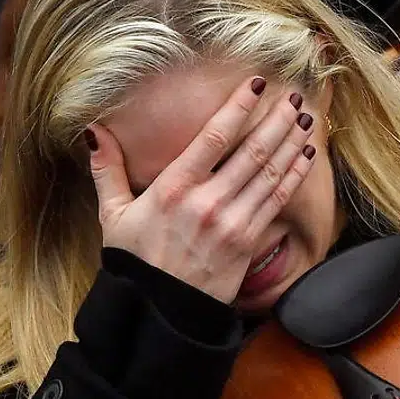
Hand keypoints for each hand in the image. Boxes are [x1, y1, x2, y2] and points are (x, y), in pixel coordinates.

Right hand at [88, 75, 316, 303]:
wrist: (159, 314)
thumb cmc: (135, 264)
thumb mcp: (113, 215)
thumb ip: (107, 170)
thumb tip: (93, 131)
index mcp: (174, 188)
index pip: (214, 137)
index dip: (239, 107)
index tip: (256, 84)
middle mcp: (207, 201)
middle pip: (251, 150)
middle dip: (276, 120)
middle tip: (293, 97)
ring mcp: (232, 222)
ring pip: (270, 172)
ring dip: (291, 142)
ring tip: (305, 119)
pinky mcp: (248, 242)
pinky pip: (276, 200)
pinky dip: (293, 174)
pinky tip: (305, 156)